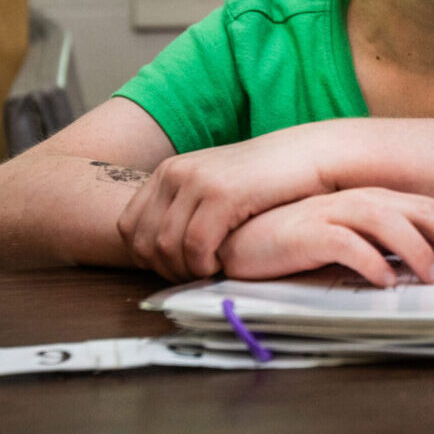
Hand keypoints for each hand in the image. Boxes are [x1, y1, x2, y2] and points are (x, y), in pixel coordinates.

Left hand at [116, 131, 328, 279]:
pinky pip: (197, 246)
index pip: (129, 227)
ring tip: (210, 271)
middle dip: (165, 269)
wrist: (305, 156)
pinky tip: (223, 264)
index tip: (174, 268)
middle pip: (144, 241)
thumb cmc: (265, 179)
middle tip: (194, 277)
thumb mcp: (214, 188)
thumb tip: (159, 252)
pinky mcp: (222, 194)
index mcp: (168, 171)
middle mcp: (175, 173)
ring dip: (186, 270)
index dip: (145, 258)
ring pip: (167, 247)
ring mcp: (197, 181)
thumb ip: (186, 209)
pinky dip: (205, 265)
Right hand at [218, 188, 433, 287]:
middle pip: (424, 210)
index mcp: (380, 201)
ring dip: (417, 251)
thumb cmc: (305, 242)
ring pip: (388, 222)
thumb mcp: (357, 242)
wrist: (245, 236)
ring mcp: (335, 212)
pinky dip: (368, 261)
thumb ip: (391, 248)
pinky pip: (344, 243)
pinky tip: (383, 281)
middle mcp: (363, 200)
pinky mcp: (307, 231)